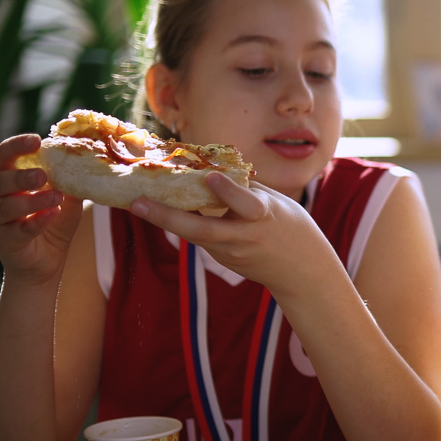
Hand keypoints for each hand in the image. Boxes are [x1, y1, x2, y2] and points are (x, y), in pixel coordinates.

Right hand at [0, 134, 82, 285]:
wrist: (47, 258)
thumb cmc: (52, 217)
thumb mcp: (65, 193)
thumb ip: (69, 176)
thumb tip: (84, 156)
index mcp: (4, 174)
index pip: (5, 154)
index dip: (17, 146)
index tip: (36, 140)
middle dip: (20, 176)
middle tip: (42, 175)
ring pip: (5, 205)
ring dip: (31, 200)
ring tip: (55, 197)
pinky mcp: (4, 239)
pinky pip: (19, 229)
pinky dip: (36, 221)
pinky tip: (52, 214)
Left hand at [128, 173, 335, 297]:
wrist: (303, 272)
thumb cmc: (293, 228)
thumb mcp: (278, 203)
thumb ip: (247, 189)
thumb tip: (214, 169)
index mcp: (265, 219)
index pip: (245, 205)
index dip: (228, 191)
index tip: (210, 176)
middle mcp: (244, 238)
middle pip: (202, 230)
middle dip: (167, 217)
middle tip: (137, 203)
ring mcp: (231, 253)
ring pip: (194, 234)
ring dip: (167, 219)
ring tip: (140, 203)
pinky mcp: (223, 259)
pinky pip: (201, 237)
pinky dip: (184, 222)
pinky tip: (164, 210)